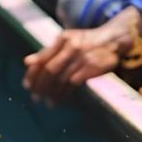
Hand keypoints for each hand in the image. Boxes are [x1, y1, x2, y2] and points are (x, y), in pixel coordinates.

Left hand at [22, 8, 141, 102]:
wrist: (114, 39)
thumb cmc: (87, 41)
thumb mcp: (67, 41)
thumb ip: (48, 52)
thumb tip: (27, 62)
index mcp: (62, 39)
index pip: (42, 58)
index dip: (32, 74)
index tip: (26, 86)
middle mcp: (71, 47)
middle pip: (50, 70)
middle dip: (40, 86)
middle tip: (35, 97)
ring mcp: (82, 57)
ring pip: (61, 78)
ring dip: (52, 93)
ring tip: (47, 102)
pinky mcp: (91, 68)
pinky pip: (73, 84)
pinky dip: (64, 93)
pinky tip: (59, 99)